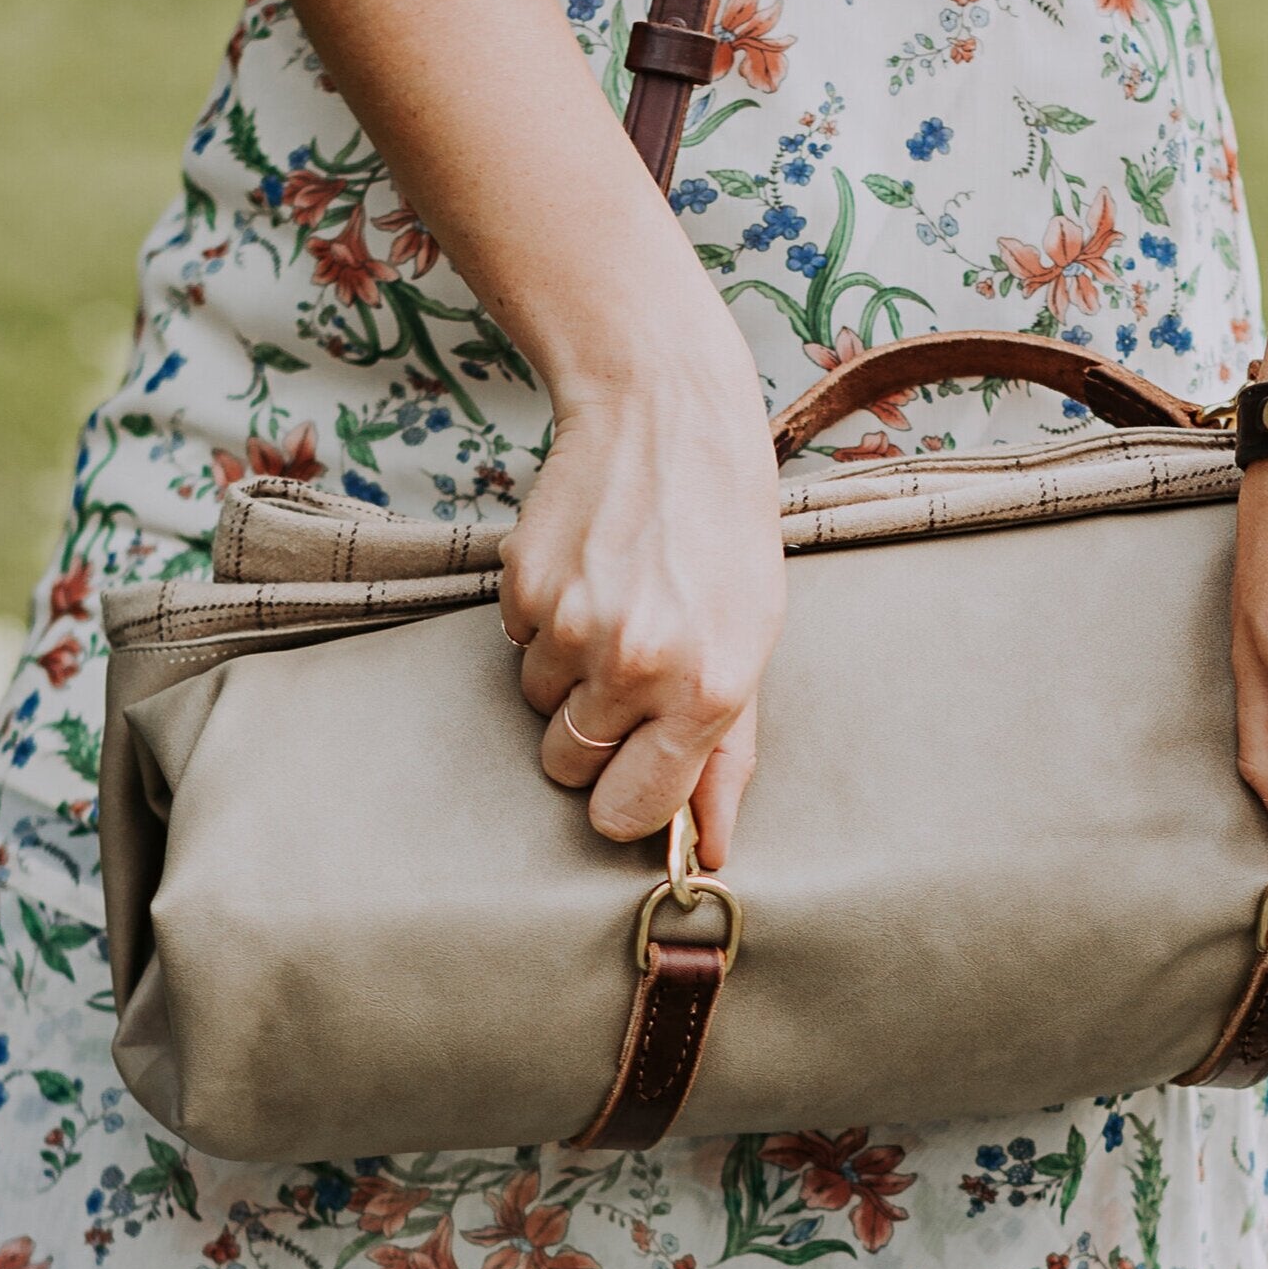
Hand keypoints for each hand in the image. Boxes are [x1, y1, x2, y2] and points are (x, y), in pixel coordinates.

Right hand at [497, 338, 785, 870]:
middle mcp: (637, 666)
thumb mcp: (752, 641)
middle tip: (630, 663)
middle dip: (590, 730)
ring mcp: (573, 625)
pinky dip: (541, 617)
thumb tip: (711, 851)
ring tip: (615, 601)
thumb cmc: (725, 535)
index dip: (622, 801)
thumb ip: (727, 754)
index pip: (628, 812)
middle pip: (568, 764)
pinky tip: (586, 569)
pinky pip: (515, 642)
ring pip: (535, 704)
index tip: (628, 775)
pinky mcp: (524, 585)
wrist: (670, 417)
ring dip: (565, 669)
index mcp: (708, 691)